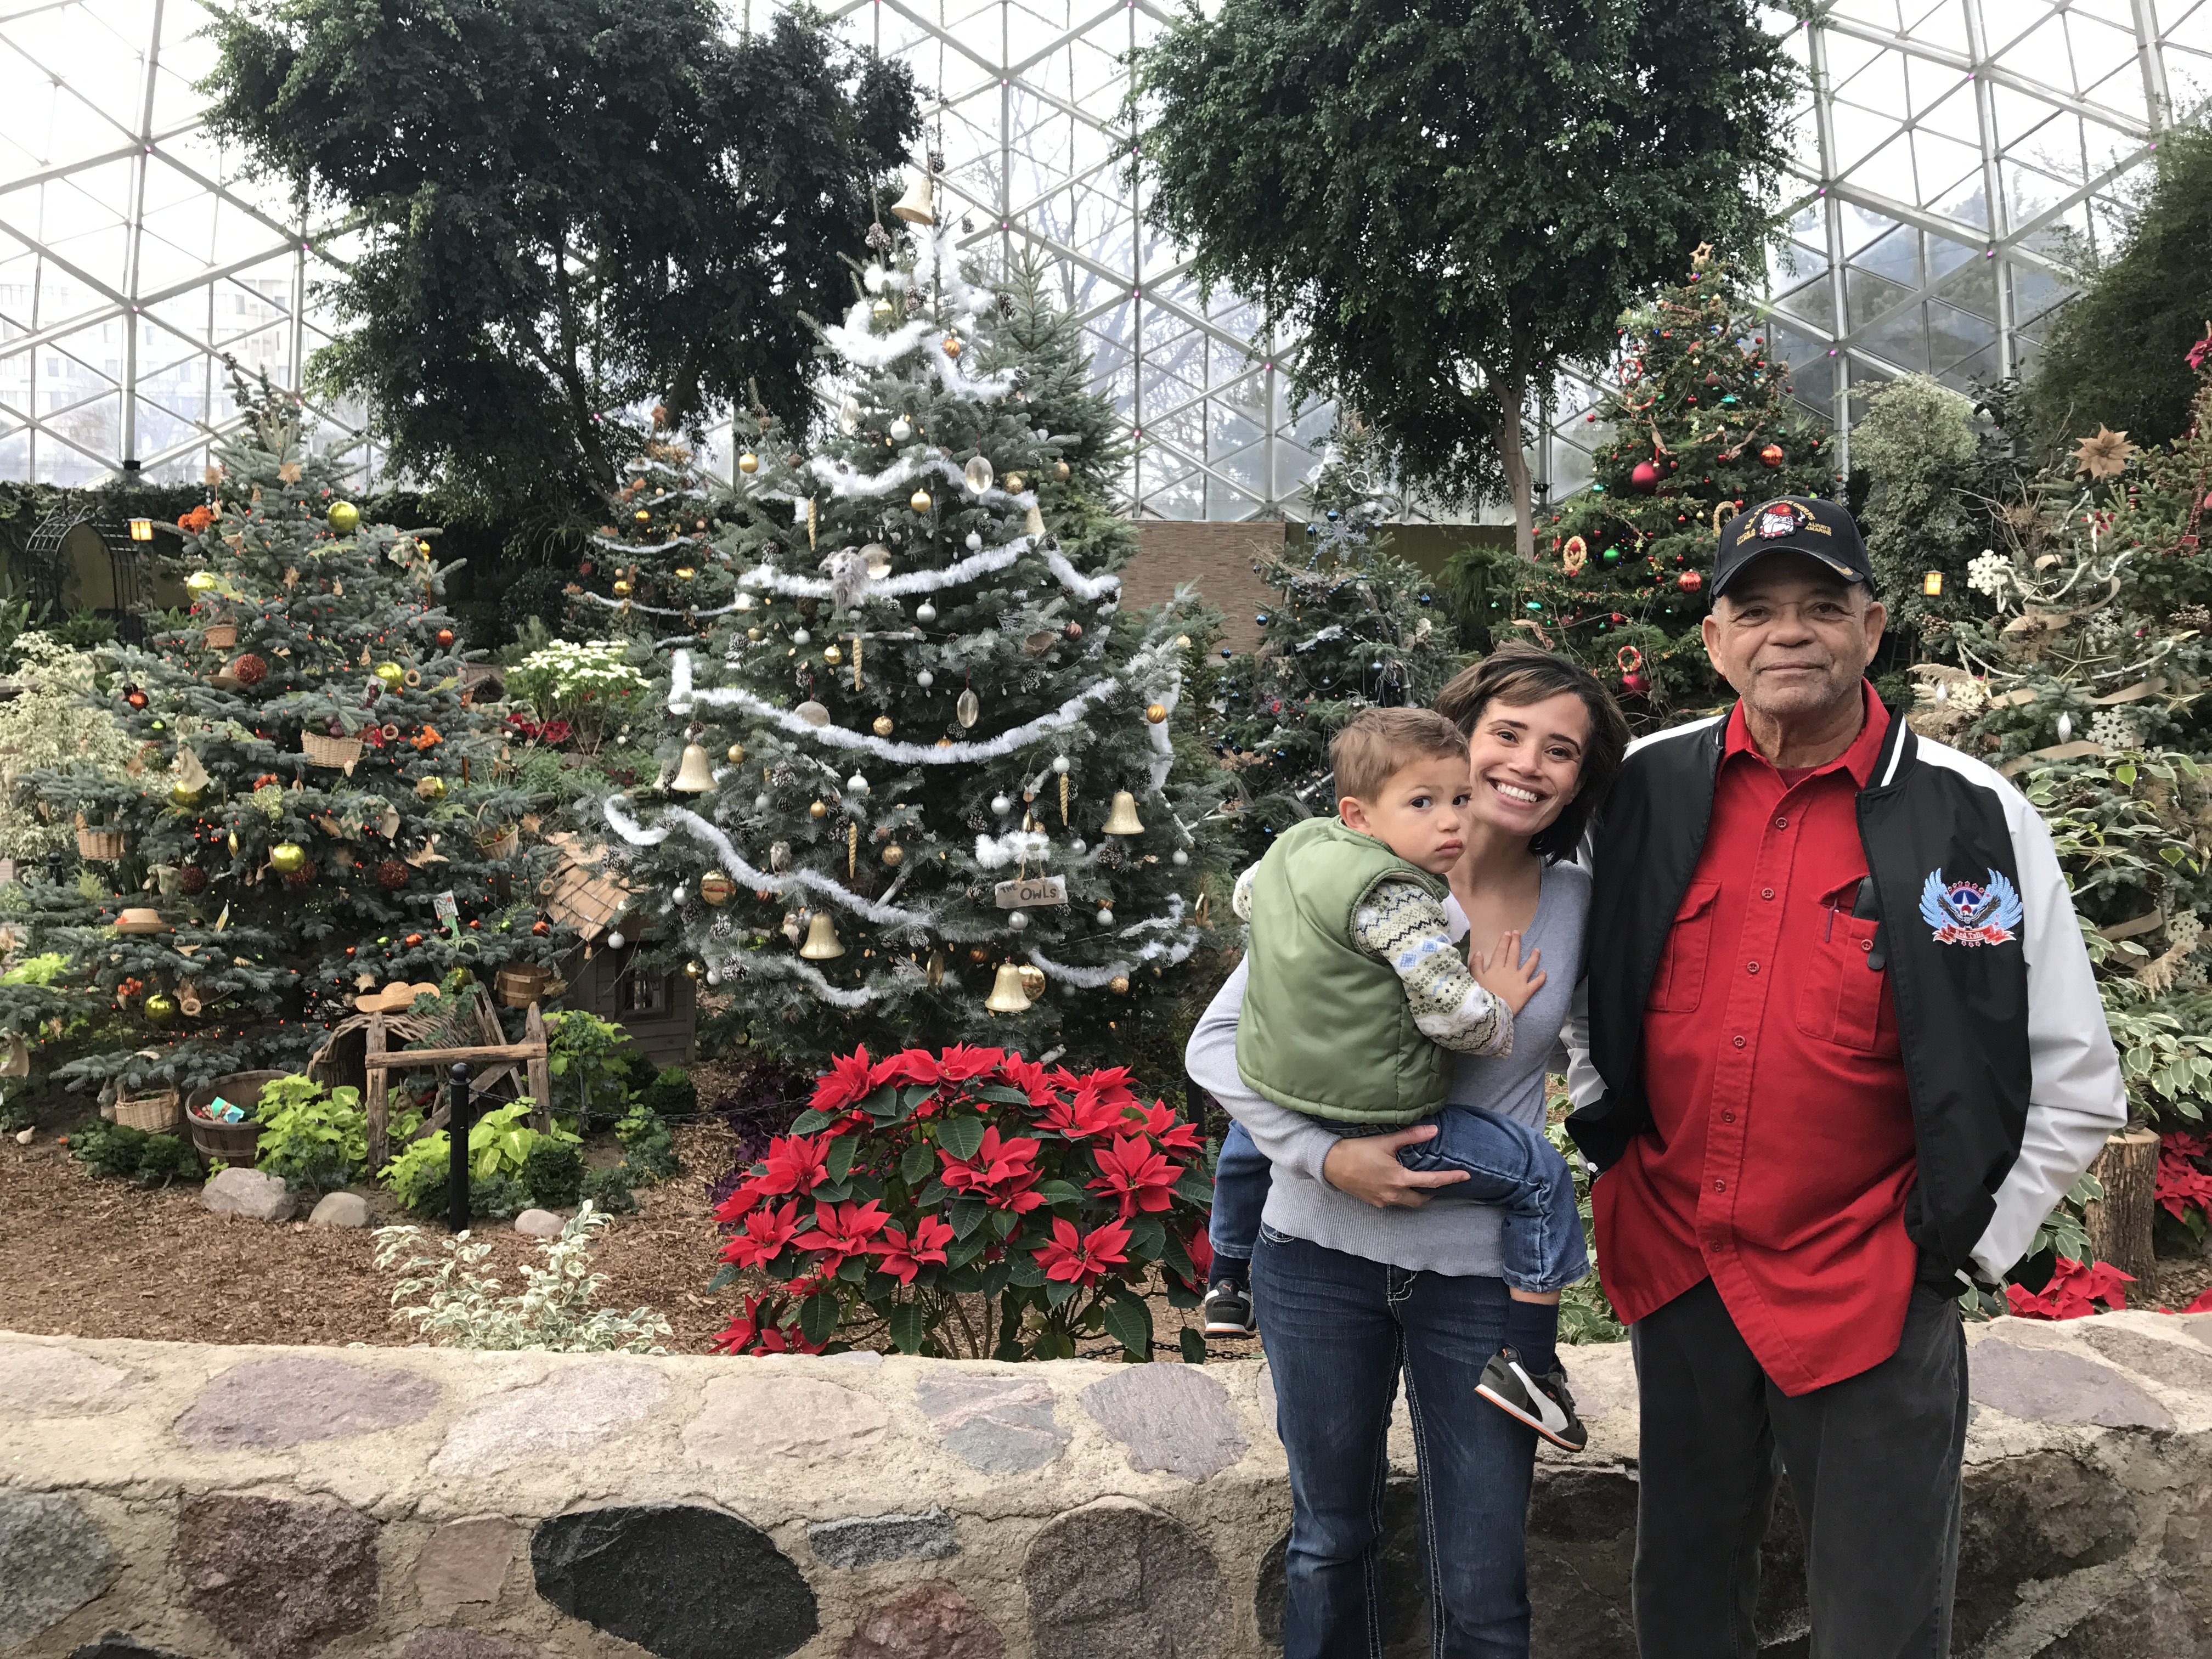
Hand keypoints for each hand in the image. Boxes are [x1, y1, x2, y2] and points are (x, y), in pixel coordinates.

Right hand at [1321, 1123, 1469, 1208]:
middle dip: (1431, 1192)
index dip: (1451, 1178)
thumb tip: (1433, 1130)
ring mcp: (1383, 1201)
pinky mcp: (1374, 1202)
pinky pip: (1393, 1202)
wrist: (1330, 1165)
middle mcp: (1394, 1194)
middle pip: (1421, 1199)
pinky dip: (1400, 1195)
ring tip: (1418, 1183)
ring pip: (1407, 1202)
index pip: (1433, 1181)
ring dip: (1415, 1195)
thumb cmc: (1357, 1151)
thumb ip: (1411, 1136)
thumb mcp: (1386, 1141)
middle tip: (1438, 1183)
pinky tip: (1395, 1185)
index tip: (1465, 1176)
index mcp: (1400, 1179)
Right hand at [1472, 929, 1546, 1014]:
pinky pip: (1536, 983)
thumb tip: (1479, 952)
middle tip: (1518, 933)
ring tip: (1537, 950)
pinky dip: (1541, 978)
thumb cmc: (1482, 996)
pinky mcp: (1527, 991)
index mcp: (1496, 968)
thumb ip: (1476, 966)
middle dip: (1516, 942)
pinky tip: (1545, 972)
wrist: (1492, 1011)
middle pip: (1514, 954)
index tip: (1507, 933)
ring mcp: (1520, 980)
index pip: (1500, 951)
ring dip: (1533, 957)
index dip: (1504, 941)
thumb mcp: (1475, 979)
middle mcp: (1509, 971)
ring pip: (1529, 966)